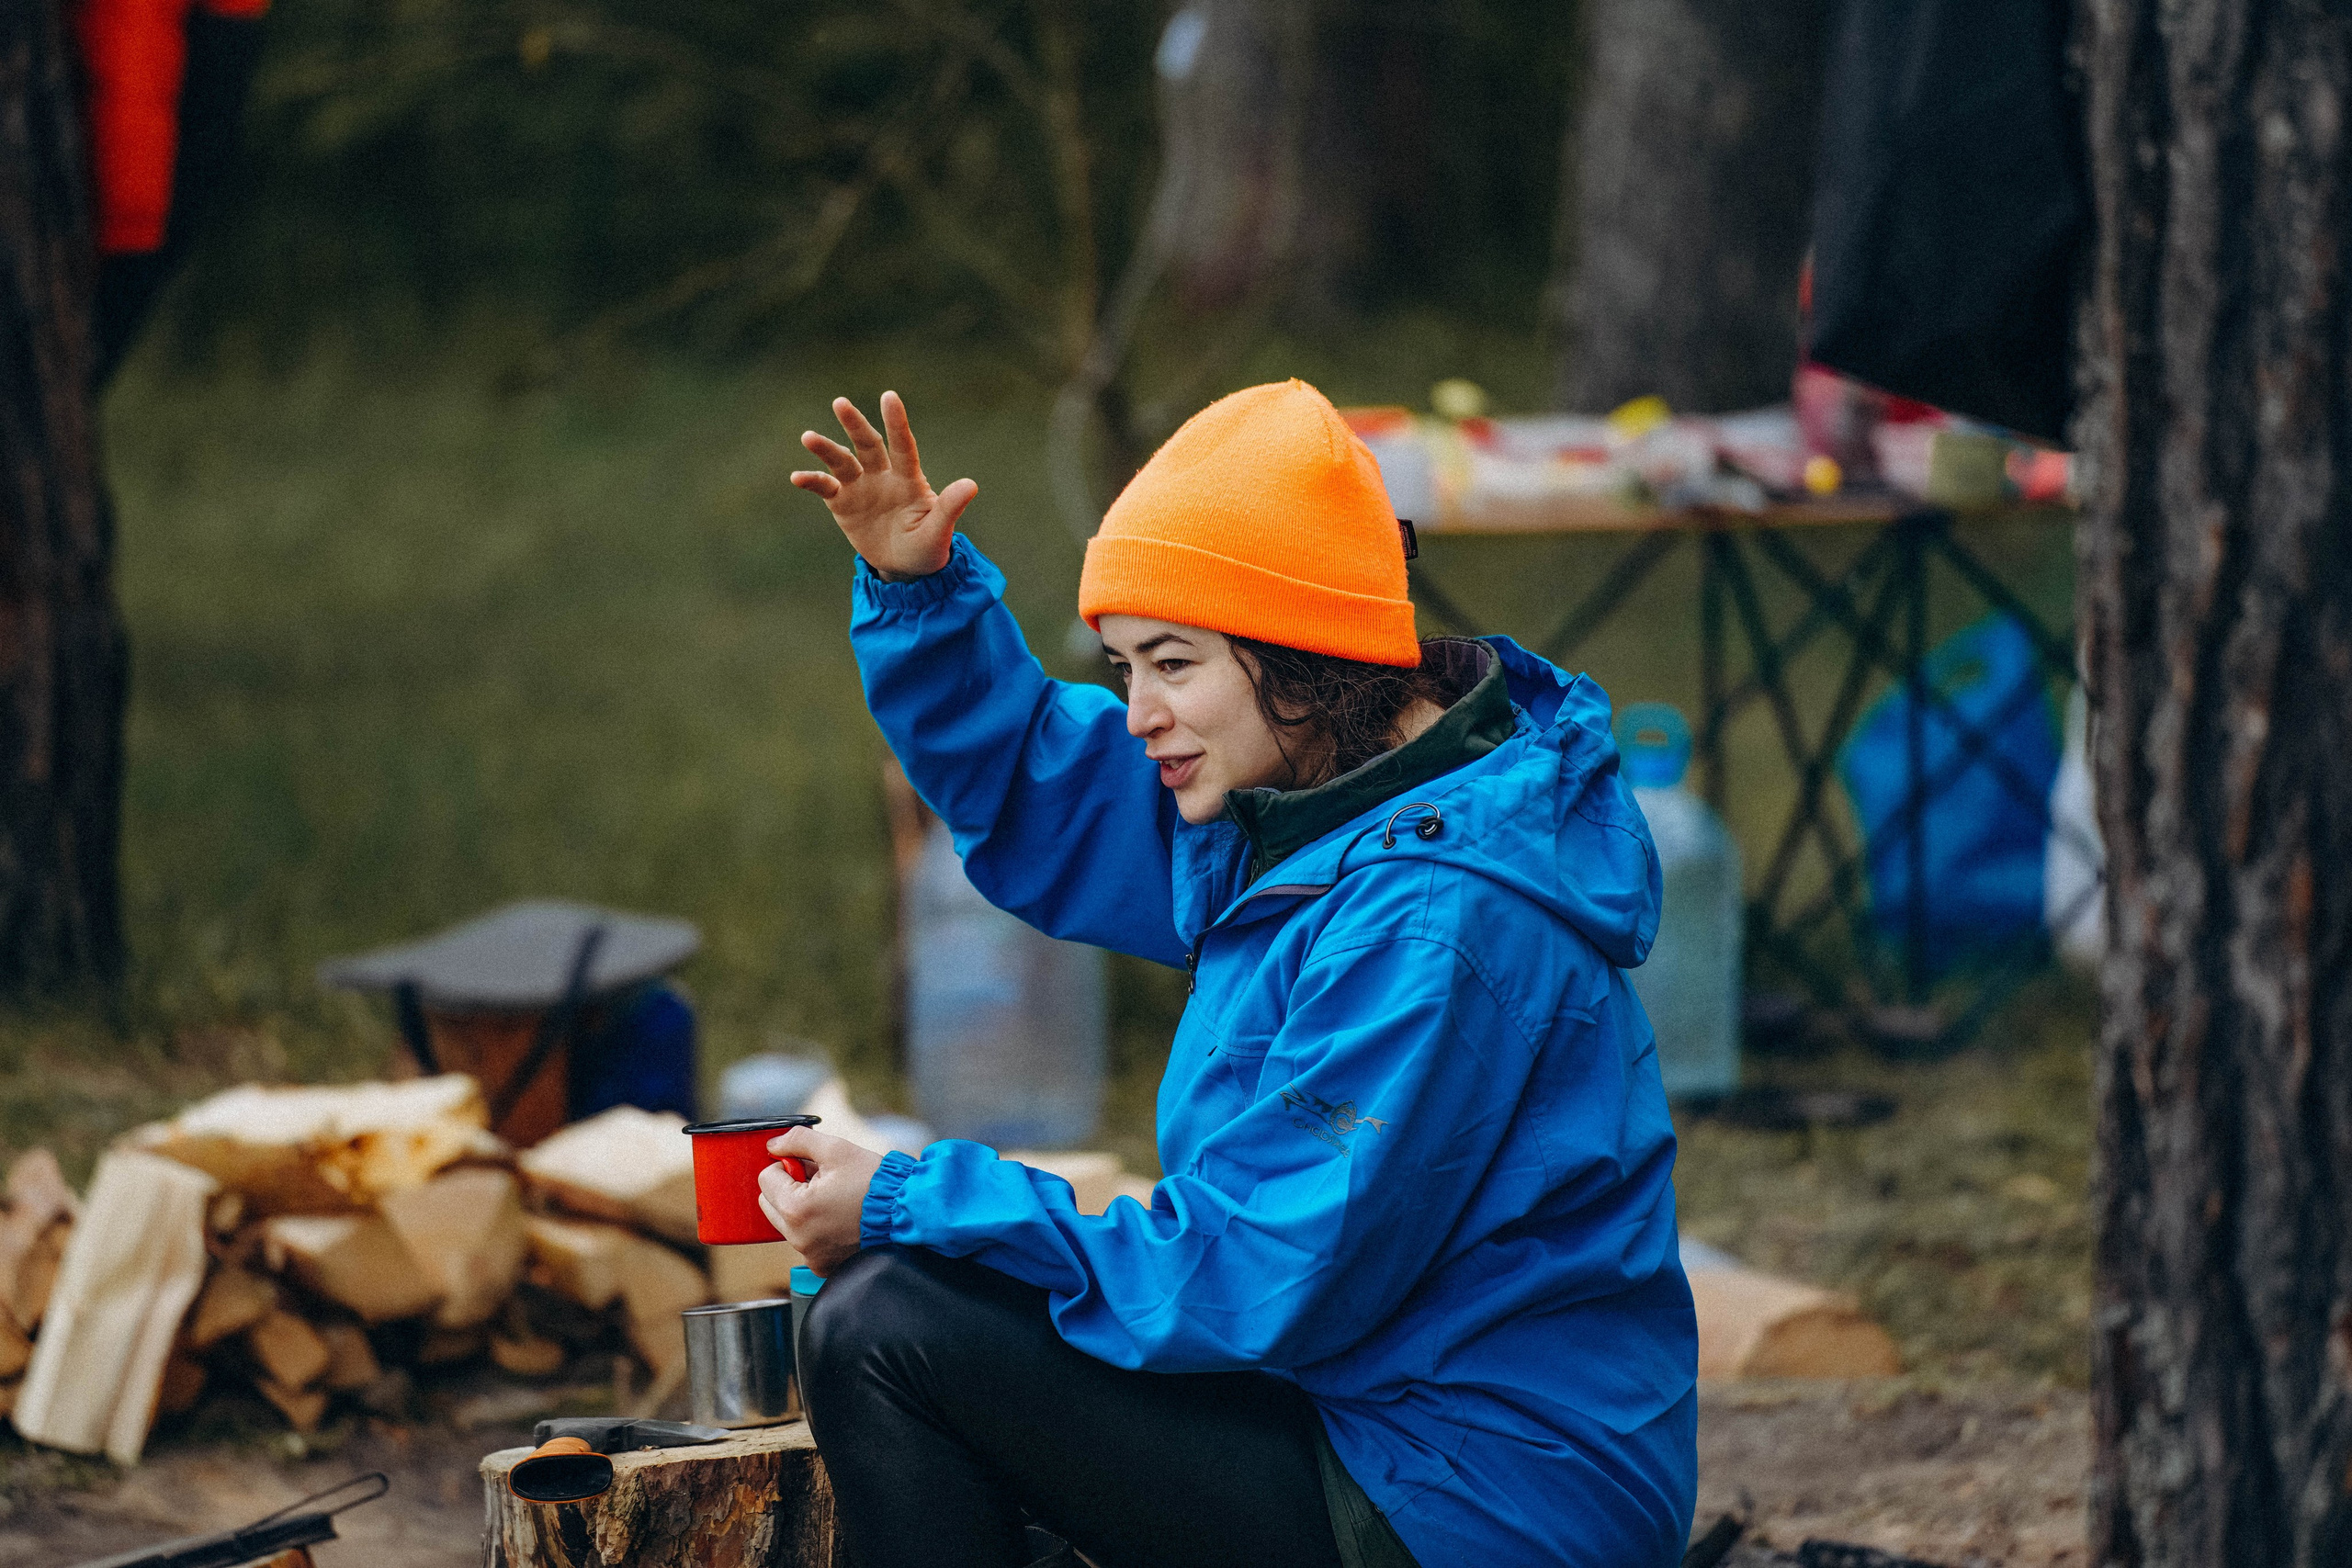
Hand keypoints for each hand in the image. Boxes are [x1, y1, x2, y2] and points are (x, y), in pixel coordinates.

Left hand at [757, 1125, 883, 1275]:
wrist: (905, 1213)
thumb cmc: (874, 1182)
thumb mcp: (837, 1149)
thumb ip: (798, 1140)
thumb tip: (773, 1145)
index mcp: (795, 1209)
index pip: (766, 1178)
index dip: (788, 1164)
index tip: (811, 1166)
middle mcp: (797, 1238)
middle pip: (770, 1202)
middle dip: (789, 1187)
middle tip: (822, 1181)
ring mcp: (809, 1255)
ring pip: (787, 1222)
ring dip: (801, 1207)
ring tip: (835, 1199)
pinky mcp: (822, 1266)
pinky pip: (804, 1241)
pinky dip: (815, 1228)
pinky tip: (839, 1218)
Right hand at [791, 391, 975, 581]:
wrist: (904, 568)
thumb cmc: (927, 547)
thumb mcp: (939, 532)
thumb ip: (950, 508)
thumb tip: (971, 485)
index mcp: (909, 479)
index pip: (903, 446)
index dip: (896, 422)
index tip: (889, 396)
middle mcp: (883, 476)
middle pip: (868, 444)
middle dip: (854, 424)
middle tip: (840, 402)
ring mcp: (861, 487)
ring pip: (842, 461)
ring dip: (825, 449)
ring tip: (808, 437)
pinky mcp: (842, 503)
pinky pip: (825, 488)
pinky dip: (811, 481)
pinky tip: (797, 477)